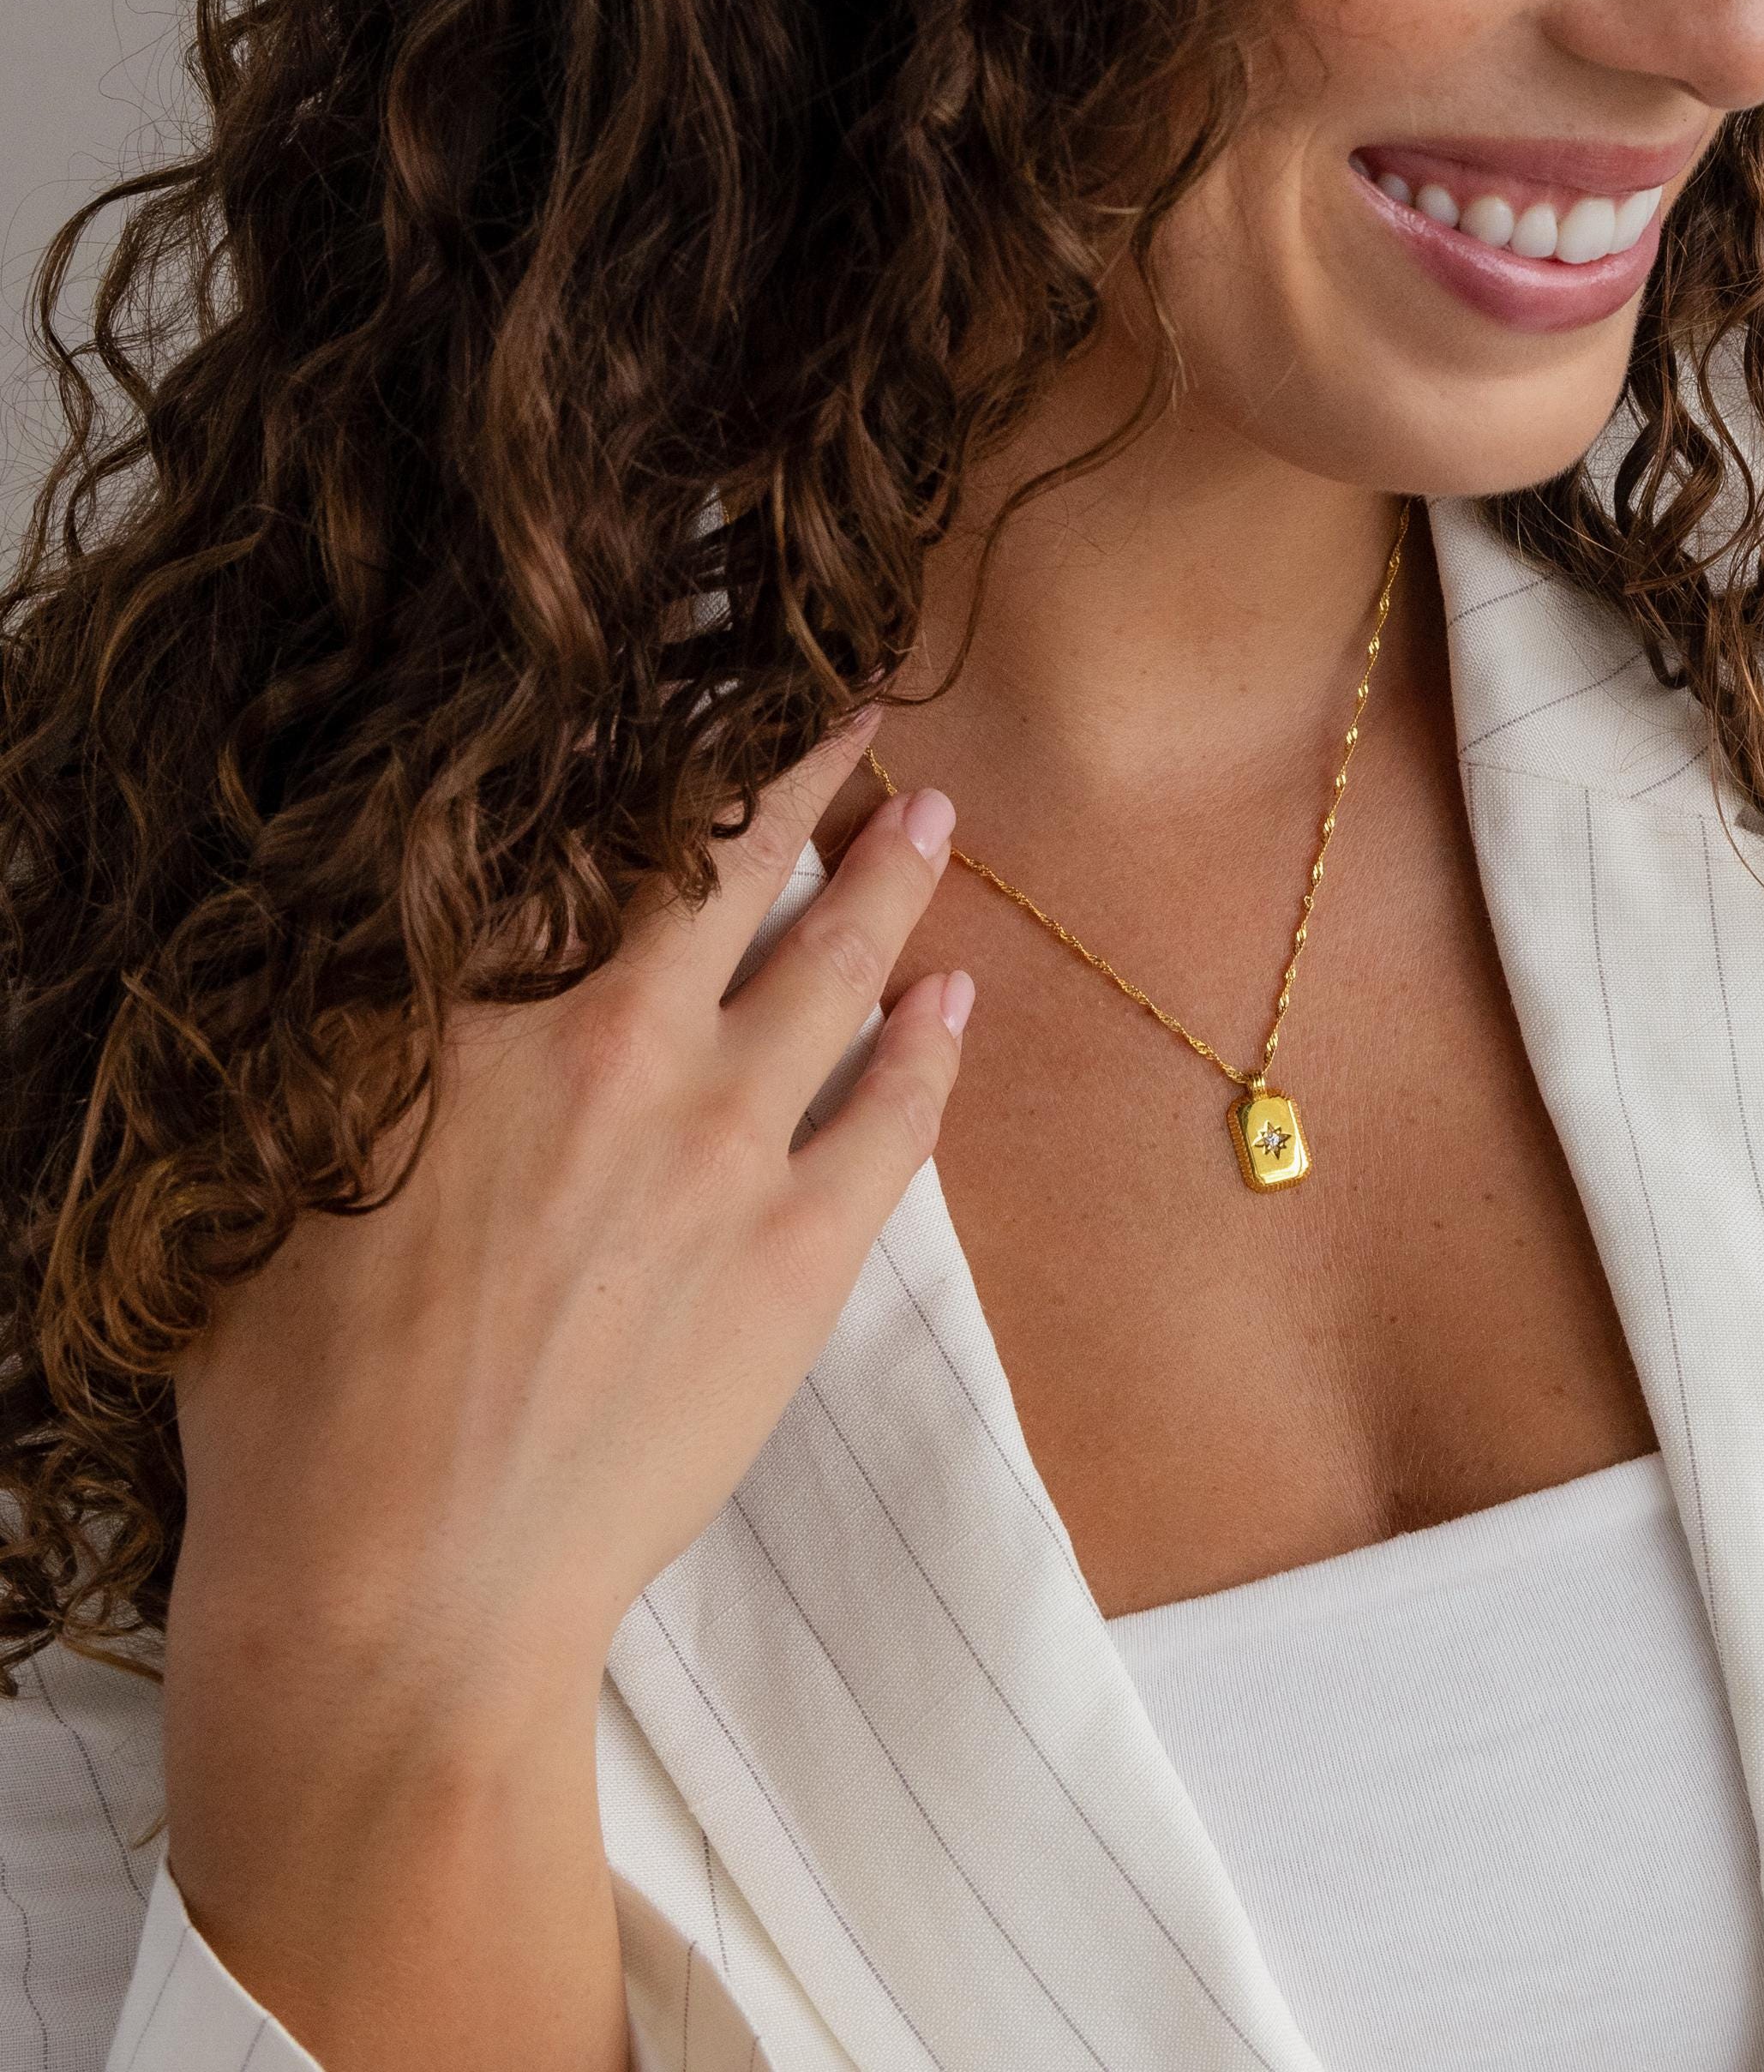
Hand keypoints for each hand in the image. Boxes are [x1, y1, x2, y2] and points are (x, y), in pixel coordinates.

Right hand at [159, 709, 966, 2068]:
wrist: (399, 1593)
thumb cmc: (295, 1402)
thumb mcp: (278, 1168)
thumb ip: (362, 1034)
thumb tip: (406, 935)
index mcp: (478, 1017)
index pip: (585, 839)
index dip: (653, 756)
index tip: (702, 696)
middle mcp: (618, 1051)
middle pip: (733, 872)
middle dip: (802, 777)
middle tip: (855, 710)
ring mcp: (725, 1150)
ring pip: (837, 969)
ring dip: (892, 880)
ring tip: (933, 814)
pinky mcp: (800, 1256)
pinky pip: (896, 1117)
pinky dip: (934, 1043)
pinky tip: (960, 990)